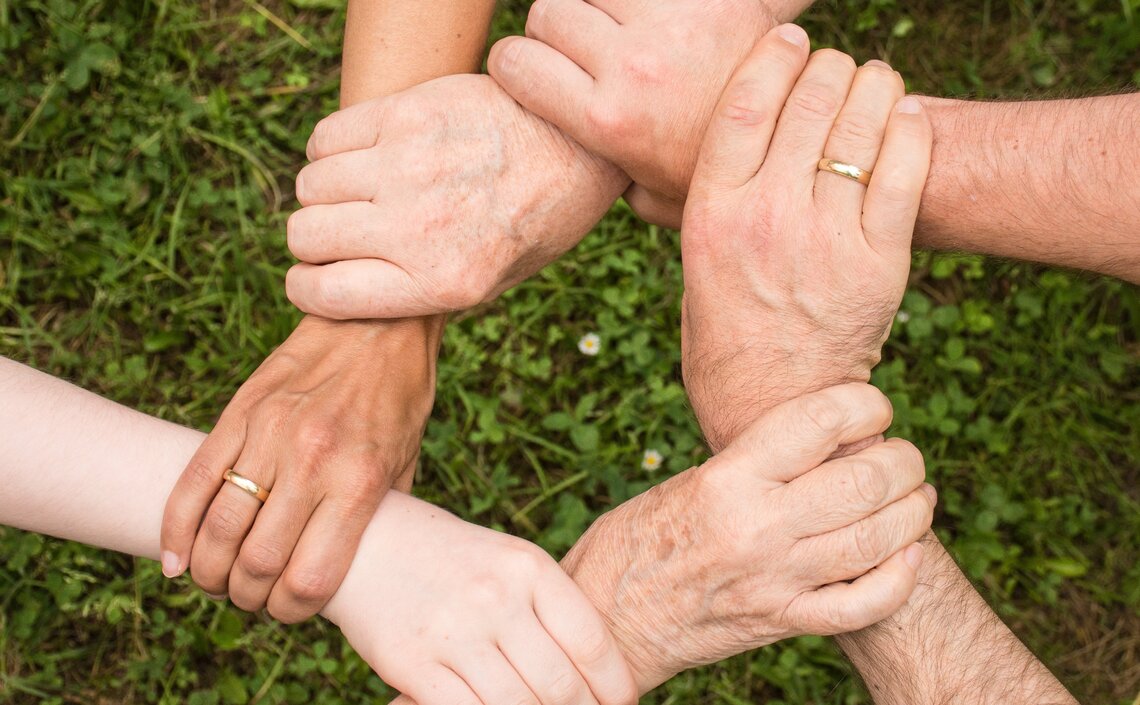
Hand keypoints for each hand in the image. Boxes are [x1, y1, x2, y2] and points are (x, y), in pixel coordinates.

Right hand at [160, 315, 441, 621]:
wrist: (377, 322)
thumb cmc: (399, 398)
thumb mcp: (406, 462)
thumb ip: (378, 516)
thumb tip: (355, 569)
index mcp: (359, 481)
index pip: (310, 578)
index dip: (291, 611)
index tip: (289, 611)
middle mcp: (312, 461)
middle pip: (257, 562)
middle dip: (247, 597)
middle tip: (250, 598)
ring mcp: (270, 434)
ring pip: (218, 527)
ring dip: (209, 570)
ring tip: (216, 580)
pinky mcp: (240, 411)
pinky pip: (194, 480)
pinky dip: (176, 528)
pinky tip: (176, 558)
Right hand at [285, 73, 627, 318]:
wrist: (578, 146)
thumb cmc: (535, 220)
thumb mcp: (492, 283)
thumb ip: (420, 293)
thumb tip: (344, 293)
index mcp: (443, 282)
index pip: (324, 294)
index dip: (307, 288)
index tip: (314, 278)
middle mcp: (420, 228)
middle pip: (306, 236)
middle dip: (314, 240)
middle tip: (342, 232)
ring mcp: (410, 166)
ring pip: (310, 185)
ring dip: (324, 193)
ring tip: (358, 192)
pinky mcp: (408, 113)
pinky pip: (326, 137)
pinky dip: (331, 150)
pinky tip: (363, 156)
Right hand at [322, 492, 637, 704]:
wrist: (368, 543)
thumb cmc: (453, 560)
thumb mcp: (509, 562)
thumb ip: (549, 609)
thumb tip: (598, 674)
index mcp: (528, 567)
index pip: (592, 642)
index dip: (615, 686)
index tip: (620, 704)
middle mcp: (495, 597)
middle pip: (561, 685)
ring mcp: (453, 632)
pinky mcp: (412, 664)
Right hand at [488, 0, 804, 226]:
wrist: (799, 140)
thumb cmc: (717, 175)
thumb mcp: (652, 196)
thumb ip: (604, 178)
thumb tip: (571, 174)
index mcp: (606, 120)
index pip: (514, 62)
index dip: (514, 63)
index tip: (529, 71)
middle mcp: (630, 67)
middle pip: (549, 12)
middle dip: (554, 30)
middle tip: (579, 51)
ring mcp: (669, 24)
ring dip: (596, 4)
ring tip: (617, 30)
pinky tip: (651, 18)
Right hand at [559, 384, 933, 690]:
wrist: (607, 618)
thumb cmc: (638, 538)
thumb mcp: (689, 482)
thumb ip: (755, 464)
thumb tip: (825, 442)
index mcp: (727, 479)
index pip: (819, 421)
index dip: (865, 404)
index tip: (873, 407)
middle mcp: (756, 526)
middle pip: (864, 480)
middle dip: (904, 461)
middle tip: (904, 456)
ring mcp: (774, 580)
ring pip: (877, 540)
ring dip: (913, 512)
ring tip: (917, 497)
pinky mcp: (781, 622)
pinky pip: (862, 605)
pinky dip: (899, 579)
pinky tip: (908, 556)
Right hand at [679, 27, 931, 450]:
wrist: (773, 406)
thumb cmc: (724, 333)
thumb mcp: (692, 262)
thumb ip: (699, 201)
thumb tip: (700, 143)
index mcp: (711, 213)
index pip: (744, 103)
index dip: (773, 56)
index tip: (789, 38)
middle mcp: (766, 218)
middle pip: (808, 102)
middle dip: (828, 67)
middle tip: (836, 66)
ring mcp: (826, 239)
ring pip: (860, 125)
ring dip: (873, 86)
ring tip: (874, 81)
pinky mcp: (879, 262)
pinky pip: (905, 170)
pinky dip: (909, 129)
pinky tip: (905, 115)